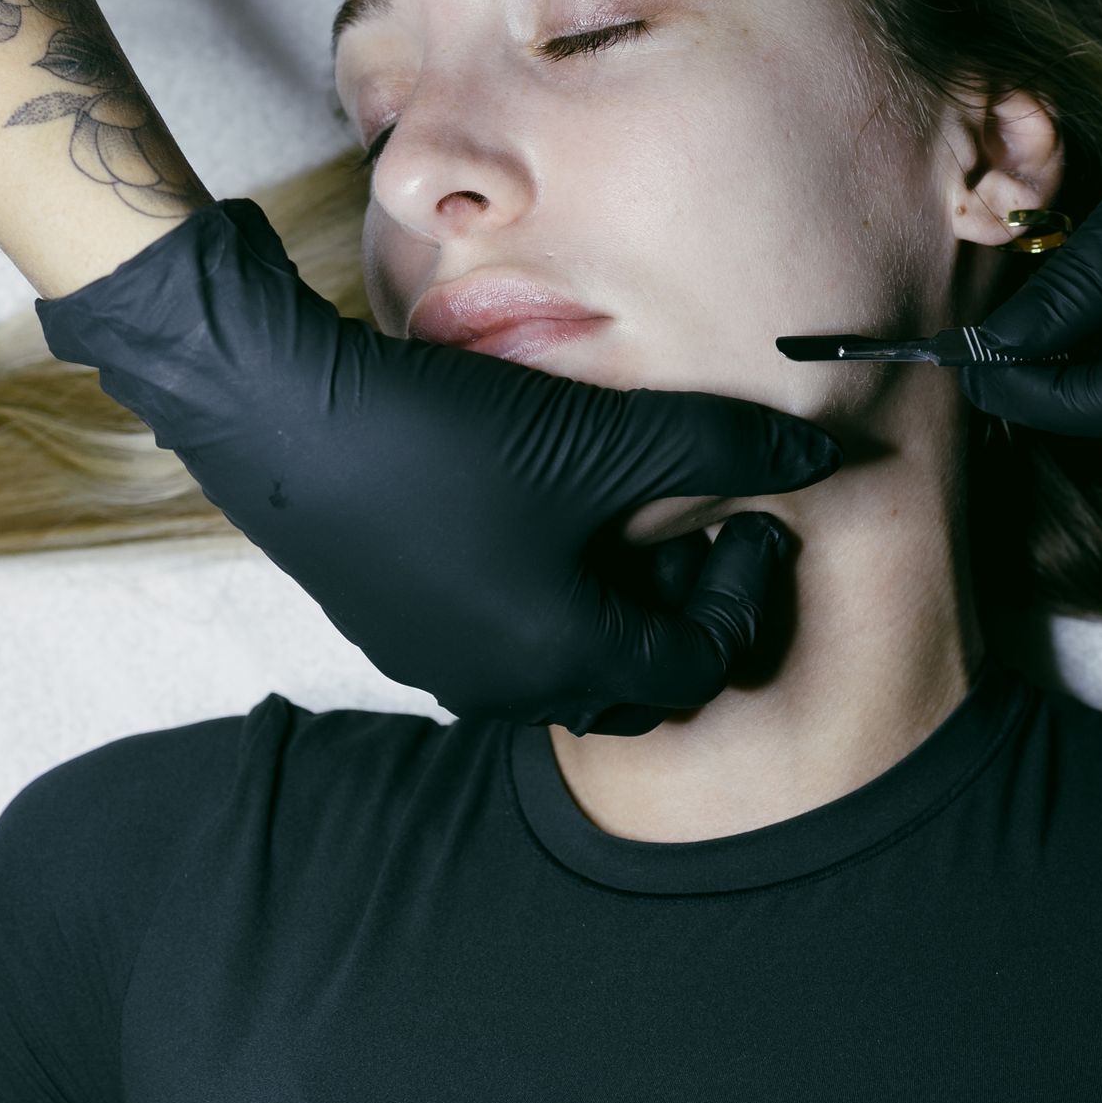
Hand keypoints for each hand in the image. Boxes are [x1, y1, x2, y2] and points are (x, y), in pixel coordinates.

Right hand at [35, 199, 845, 731]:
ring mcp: (438, 668)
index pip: (699, 663)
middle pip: (636, 681)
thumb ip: (722, 450)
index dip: (745, 591)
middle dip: (684, 610)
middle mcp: (501, 690)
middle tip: (703, 526)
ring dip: (617, 604)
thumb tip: (820, 452)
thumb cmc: (447, 434)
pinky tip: (551, 514)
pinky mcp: (395, 630)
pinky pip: (502, 640)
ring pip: (567, 663)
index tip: (759, 519)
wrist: (282, 412)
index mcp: (563, 660)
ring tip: (633, 515)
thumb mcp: (605, 438)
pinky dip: (551, 598)